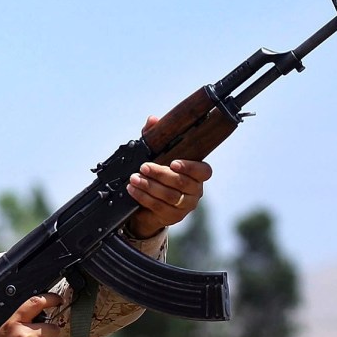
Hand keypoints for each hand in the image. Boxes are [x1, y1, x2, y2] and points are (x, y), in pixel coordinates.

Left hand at [125, 116, 212, 237]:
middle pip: (181, 182)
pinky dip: (143, 197)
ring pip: (169, 196)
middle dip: (160, 173)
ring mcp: (185, 206)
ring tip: (134, 178)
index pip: (204, 171)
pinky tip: (133, 190)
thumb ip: (154, 137)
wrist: (149, 205)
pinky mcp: (173, 217)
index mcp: (197, 174)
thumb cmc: (156, 176)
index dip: (190, 167)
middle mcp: (195, 191)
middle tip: (144, 167)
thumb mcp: (155, 155)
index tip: (174, 163)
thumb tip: (153, 120)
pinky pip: (159, 207)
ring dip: (149, 186)